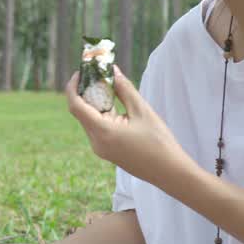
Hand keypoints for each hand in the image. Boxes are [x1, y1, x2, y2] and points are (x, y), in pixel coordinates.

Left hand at [65, 65, 191, 186]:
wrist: (169, 172)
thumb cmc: (158, 142)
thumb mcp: (142, 111)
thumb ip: (124, 89)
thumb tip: (112, 72)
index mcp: (102, 132)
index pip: (76, 105)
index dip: (73, 86)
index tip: (81, 71)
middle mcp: (96, 142)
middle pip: (81, 111)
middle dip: (85, 91)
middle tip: (96, 73)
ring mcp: (100, 149)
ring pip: (89, 119)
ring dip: (94, 102)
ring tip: (106, 84)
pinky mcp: (107, 151)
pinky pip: (97, 128)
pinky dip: (101, 114)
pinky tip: (113, 102)